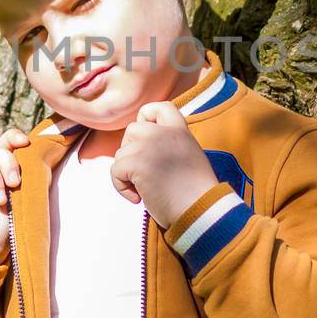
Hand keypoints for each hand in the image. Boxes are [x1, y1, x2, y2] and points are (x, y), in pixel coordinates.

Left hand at [109, 101, 220, 226]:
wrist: (201, 210)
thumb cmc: (196, 194)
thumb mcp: (188, 156)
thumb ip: (169, 145)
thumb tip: (142, 150)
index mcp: (180, 130)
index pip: (159, 106)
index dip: (147, 119)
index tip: (149, 140)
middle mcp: (163, 133)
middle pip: (132, 130)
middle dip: (132, 151)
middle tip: (145, 173)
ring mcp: (149, 146)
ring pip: (121, 153)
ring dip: (127, 173)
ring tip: (145, 190)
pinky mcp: (137, 163)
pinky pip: (115, 171)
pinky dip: (121, 187)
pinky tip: (139, 198)